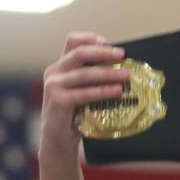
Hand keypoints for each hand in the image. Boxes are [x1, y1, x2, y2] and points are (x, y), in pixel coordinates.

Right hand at [39, 33, 129, 156]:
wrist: (59, 141)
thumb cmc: (75, 117)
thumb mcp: (83, 92)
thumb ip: (93, 80)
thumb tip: (123, 70)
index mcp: (60, 67)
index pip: (72, 42)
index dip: (90, 38)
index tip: (109, 43)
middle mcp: (54, 72)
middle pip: (79, 53)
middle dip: (103, 53)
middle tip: (122, 55)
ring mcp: (53, 86)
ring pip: (84, 74)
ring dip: (108, 74)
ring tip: (126, 76)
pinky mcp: (57, 101)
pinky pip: (84, 93)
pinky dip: (102, 92)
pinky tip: (116, 92)